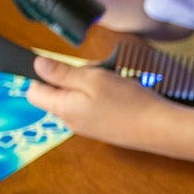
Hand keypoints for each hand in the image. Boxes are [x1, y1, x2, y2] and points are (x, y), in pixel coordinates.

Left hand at [23, 56, 164, 146]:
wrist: (159, 129)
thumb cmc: (129, 103)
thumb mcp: (93, 79)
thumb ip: (62, 73)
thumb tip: (38, 65)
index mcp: (63, 108)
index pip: (34, 92)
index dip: (43, 74)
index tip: (62, 64)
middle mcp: (70, 120)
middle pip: (58, 91)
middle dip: (74, 76)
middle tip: (97, 71)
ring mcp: (87, 125)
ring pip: (77, 96)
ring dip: (91, 83)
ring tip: (112, 80)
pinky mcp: (101, 126)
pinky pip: (92, 104)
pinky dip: (102, 94)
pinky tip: (119, 91)